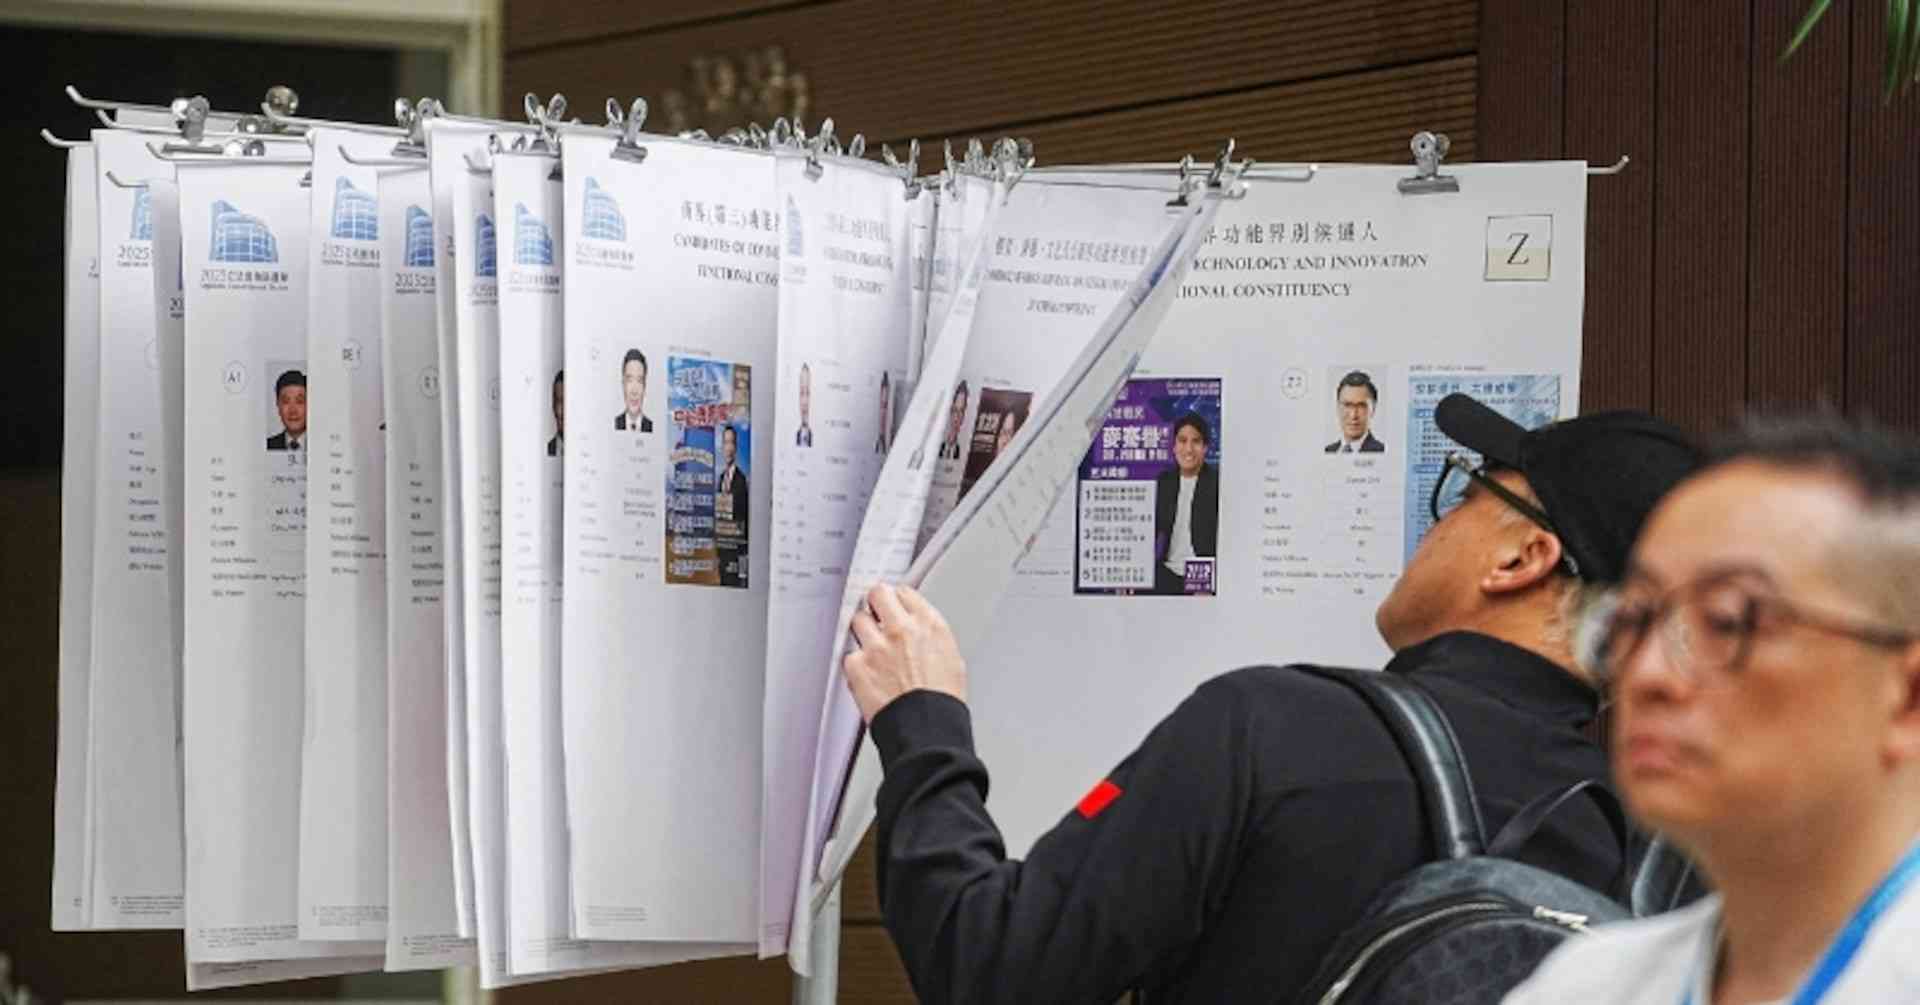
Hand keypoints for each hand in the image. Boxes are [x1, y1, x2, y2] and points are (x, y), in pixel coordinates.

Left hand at [844, 583, 966, 722]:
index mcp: (928, 624)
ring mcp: (875, 646)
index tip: (895, 606)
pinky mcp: (856, 666)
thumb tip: (920, 633)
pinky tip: (868, 675)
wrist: (926, 729)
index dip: (898, 601)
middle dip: (876, 603)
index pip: (904, 592)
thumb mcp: (951, 658)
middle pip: (877, 594)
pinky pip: (849, 654)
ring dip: (863, 631)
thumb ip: (930, 637)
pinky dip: (856, 664)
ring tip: (872, 648)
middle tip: (876, 613)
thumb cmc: (942, 701)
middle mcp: (900, 629)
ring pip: (858, 619)